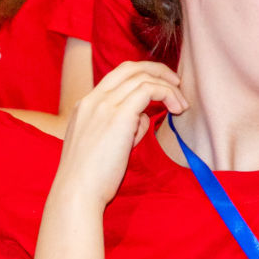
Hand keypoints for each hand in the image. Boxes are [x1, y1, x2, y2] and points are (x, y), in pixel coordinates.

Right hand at [55, 61, 185, 208]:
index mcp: (84, 106)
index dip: (142, 77)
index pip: (116, 77)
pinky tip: (176, 109)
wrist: (77, 190)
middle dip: (158, 70)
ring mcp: (104, 105)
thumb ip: (122, 127)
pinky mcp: (119, 115)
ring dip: (168, 87)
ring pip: (142, 77)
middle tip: (176, 84)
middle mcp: (93, 99)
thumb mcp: (103, 145)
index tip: (161, 90)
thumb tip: (144, 117)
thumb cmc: (90, 177)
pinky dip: (167, 94)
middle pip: (130, 68)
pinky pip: (149, 90)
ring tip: (181, 105)